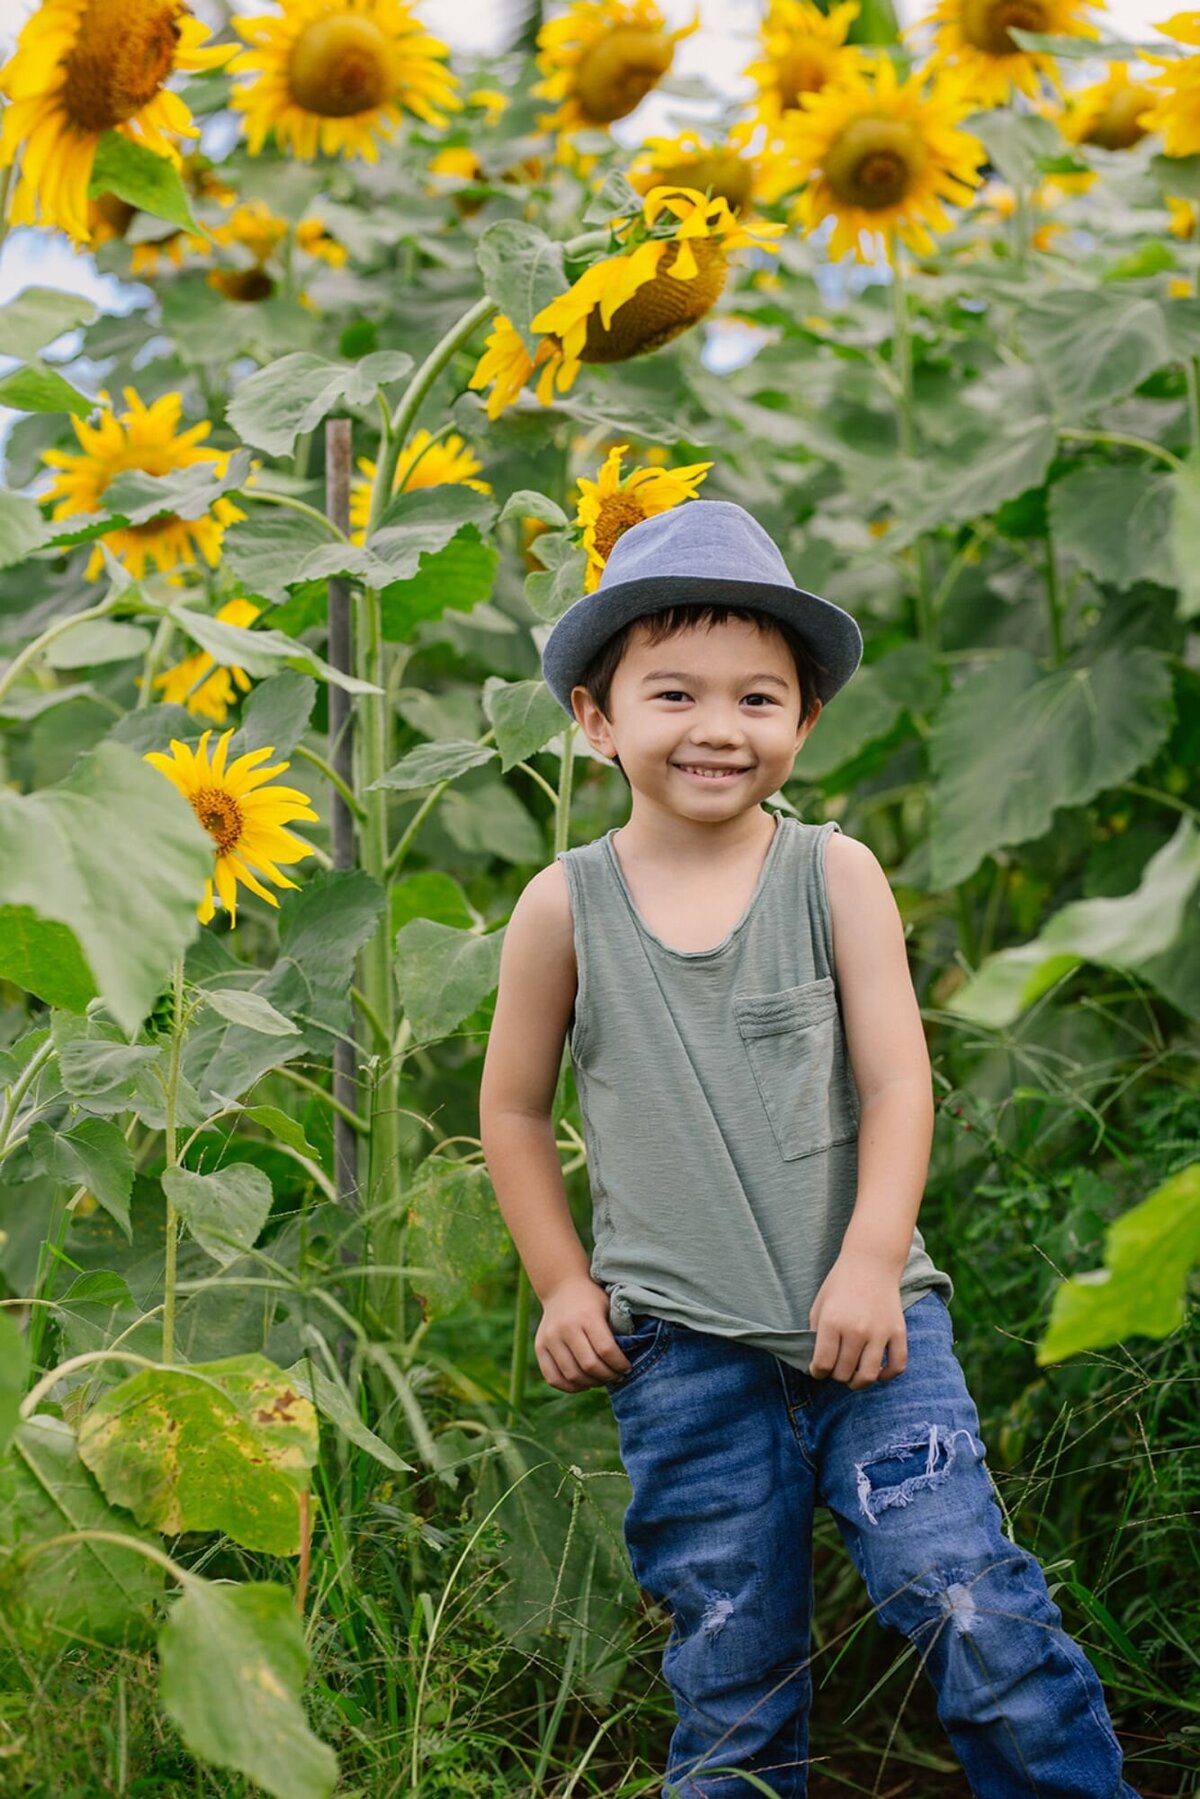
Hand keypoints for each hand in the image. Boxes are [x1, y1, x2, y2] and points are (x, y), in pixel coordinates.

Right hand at [535, 1276, 631, 1392]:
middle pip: (589, 1366)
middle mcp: (566, 1327)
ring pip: (572, 1375)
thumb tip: (629, 1360)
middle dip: (608, 1377)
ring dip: (591, 1383)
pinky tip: (583, 1383)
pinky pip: (553, 1378)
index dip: (620, 1365)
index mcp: (587, 1315)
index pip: (606, 1350)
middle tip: (617, 1377)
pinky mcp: (540, 1347)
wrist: (562, 1286)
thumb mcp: (609, 1307)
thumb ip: (618, 1331)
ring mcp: (550, 1338)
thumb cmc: (592, 1299)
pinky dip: (570, 1387)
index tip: (627, 1368)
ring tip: (602, 1380)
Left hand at [808, 1254, 907, 1388]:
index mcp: (832, 1321)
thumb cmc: (841, 1283)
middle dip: (836, 1376)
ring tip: (853, 1377)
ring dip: (858, 1383)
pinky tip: (877, 1372)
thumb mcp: (819, 1305)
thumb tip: (818, 1363)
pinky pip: (897, 1366)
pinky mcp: (898, 1332)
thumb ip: (816, 1335)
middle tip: (835, 1368)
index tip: (818, 1369)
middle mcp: (856, 1329)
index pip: (822, 1364)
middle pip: (844, 1373)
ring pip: (868, 1376)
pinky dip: (887, 1376)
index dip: (817, 1372)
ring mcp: (880, 1332)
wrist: (871, 1262)